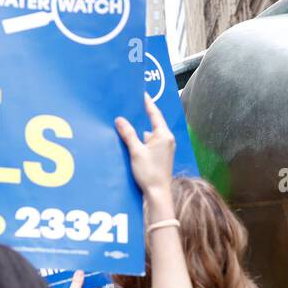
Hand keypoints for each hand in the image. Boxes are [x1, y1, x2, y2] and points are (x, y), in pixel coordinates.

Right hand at [115, 93, 175, 207]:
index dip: (147, 103)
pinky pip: (150, 144)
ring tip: (127, 128)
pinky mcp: (161, 156)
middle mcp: (167, 140)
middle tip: (130, 108)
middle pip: (152, 123)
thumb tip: (119, 120)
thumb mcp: (136, 151)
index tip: (142, 94)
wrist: (158, 193)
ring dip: (140, 133)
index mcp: (164, 135)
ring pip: (150, 135)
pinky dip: (142, 142)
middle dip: (141, 117)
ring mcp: (165, 148)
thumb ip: (128, 134)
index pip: (155, 114)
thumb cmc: (149, 173)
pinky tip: (132, 144)